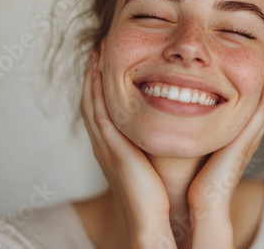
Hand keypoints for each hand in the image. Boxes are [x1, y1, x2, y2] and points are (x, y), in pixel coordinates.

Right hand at [80, 52, 175, 247]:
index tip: (108, 59)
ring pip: (91, 102)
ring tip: (97, 52)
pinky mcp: (110, 147)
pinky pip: (97, 113)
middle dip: (93, 73)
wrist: (155, 215)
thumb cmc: (160, 189)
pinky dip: (94, 91)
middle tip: (98, 48)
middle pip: (92, 99)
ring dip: (92, 76)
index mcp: (114, 144)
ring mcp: (104, 144)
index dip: (102, 83)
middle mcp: (105, 142)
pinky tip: (98, 72)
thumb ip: (154, 136)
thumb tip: (172, 114)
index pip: (104, 106)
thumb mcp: (154, 155)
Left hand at [187, 51, 263, 247]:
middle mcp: (245, 135)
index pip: (250, 106)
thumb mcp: (189, 143)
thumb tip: (170, 105)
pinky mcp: (247, 139)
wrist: (194, 200)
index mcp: (232, 136)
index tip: (257, 63)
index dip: (257, 86)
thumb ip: (187, 128)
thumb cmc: (186, 175)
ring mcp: (249, 136)